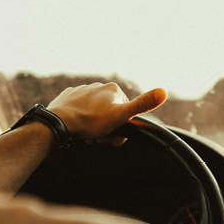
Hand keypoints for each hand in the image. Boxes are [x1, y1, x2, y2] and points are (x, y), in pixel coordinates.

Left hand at [46, 82, 166, 144]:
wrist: (60, 122)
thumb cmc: (90, 121)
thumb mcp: (121, 116)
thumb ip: (142, 105)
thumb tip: (163, 92)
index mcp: (113, 90)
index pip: (125, 112)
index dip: (121, 127)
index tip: (113, 136)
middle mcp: (98, 86)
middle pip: (110, 113)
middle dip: (107, 128)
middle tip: (99, 138)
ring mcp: (82, 90)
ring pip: (95, 112)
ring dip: (94, 125)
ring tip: (87, 134)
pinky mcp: (68, 96)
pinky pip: (79, 110)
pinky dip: (80, 119)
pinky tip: (78, 127)